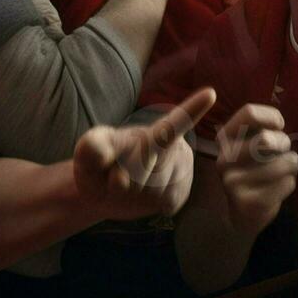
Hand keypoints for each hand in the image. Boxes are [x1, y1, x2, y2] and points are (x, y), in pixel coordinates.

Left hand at [73, 87, 213, 219]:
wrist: (104, 189)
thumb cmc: (97, 163)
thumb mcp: (87, 152)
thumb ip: (92, 148)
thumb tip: (103, 156)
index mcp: (154, 132)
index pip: (172, 124)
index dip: (192, 109)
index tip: (210, 93)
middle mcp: (175, 147)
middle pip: (150, 171)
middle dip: (125, 179)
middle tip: (118, 174)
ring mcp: (181, 171)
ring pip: (156, 192)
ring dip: (136, 194)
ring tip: (133, 184)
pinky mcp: (181, 194)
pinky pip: (164, 204)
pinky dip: (148, 205)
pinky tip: (143, 195)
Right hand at [214, 104, 297, 234]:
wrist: (241, 213)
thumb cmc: (253, 168)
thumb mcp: (252, 142)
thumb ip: (264, 127)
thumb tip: (278, 123)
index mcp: (225, 138)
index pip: (249, 113)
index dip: (272, 118)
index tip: (278, 126)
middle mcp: (224, 159)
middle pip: (267, 138)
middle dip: (283, 143)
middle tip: (280, 151)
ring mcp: (234, 182)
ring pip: (284, 162)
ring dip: (290, 165)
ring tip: (280, 171)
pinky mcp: (250, 203)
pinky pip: (288, 183)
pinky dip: (289, 183)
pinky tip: (276, 189)